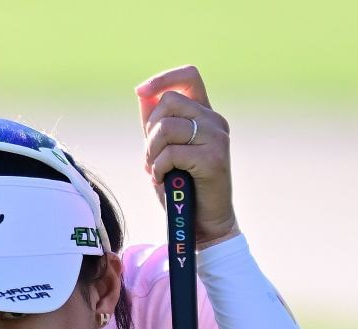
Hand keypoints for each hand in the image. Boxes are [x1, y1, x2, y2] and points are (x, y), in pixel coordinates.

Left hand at [136, 65, 240, 248]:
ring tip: (156, 170)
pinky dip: (158, 169)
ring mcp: (217, 138)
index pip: (189, 76)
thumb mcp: (164, 150)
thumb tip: (143, 93)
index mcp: (205, 114)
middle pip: (168, 102)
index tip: (140, 92)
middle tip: (151, 156)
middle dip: (149, 130)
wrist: (204, 223)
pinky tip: (162, 181)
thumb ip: (156, 124)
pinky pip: (171, 152)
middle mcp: (215, 120)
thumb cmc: (182, 188)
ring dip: (151, 152)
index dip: (162, 78)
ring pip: (167, 127)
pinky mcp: (213, 158)